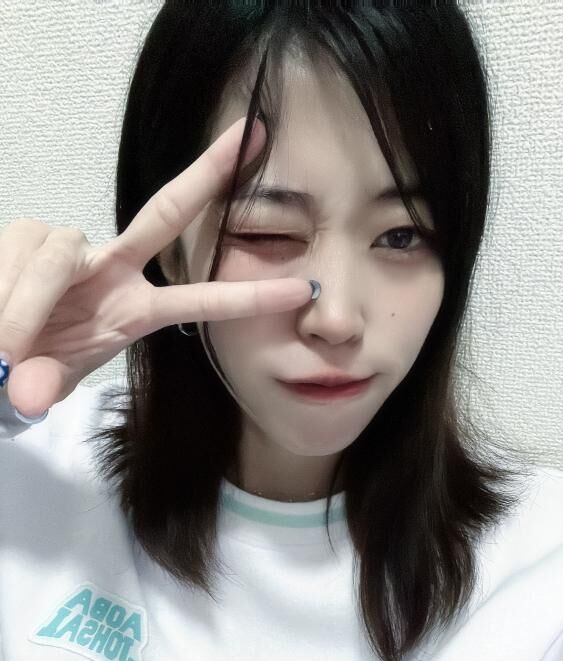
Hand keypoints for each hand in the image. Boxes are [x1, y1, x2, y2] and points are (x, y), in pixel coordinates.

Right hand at [0, 116, 312, 417]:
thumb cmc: (23, 370)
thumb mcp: (45, 383)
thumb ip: (43, 384)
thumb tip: (25, 396)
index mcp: (134, 311)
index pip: (200, 299)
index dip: (249, 295)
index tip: (303, 290)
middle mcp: (112, 270)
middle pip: (165, 214)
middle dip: (209, 176)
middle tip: (251, 134)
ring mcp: (72, 250)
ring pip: (63, 251)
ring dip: (31, 303)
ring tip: (8, 347)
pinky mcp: (27, 236)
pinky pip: (25, 250)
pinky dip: (9, 292)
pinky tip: (0, 328)